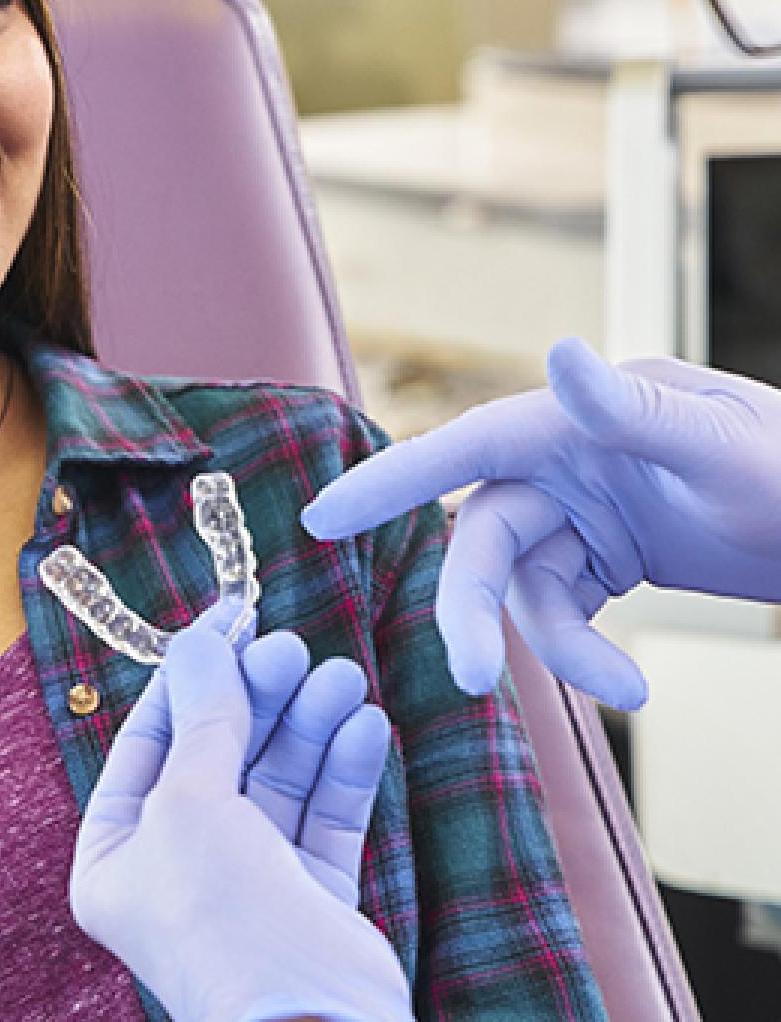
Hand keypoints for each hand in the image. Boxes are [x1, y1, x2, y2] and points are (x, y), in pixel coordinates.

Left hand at [70, 623, 411, 1021]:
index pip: (149, 740)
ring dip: (310, 724)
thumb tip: (199, 644)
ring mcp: (246, 884)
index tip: (227, 619)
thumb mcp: (191, 801)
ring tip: (341, 678)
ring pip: (278, 779)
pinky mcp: (309, 898)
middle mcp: (178, 866)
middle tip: (290, 648)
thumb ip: (202, 720)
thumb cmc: (222, 922)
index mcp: (118, 852)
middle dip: (258, 697)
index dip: (188, 676)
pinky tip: (364, 724)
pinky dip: (343, 769)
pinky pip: (323, 817)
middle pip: (219, 753)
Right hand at [301, 337, 780, 709]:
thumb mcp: (720, 447)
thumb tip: (558, 350)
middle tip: (473, 677)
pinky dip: (582, 651)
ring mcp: (581, 512)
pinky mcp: (603, 558)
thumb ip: (630, 408)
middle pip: (483, 537)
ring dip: (553, 644)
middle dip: (472, 606)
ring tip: (623, 690)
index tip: (320, 518)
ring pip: (520, 585)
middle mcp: (564, 464)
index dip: (388, 480)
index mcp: (575, 423)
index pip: (464, 447)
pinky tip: (630, 686)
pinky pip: (562, 609)